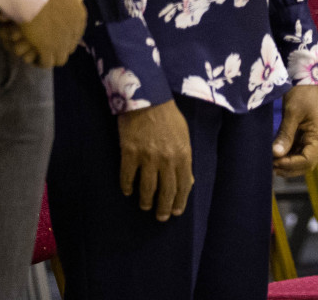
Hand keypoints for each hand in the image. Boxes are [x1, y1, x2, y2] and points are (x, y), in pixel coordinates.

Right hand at [11, 0, 87, 67]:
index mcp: (80, 17)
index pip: (76, 34)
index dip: (65, 36)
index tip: (54, 34)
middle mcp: (74, 32)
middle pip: (68, 48)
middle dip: (58, 47)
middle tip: (45, 44)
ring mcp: (61, 42)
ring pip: (59, 59)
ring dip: (50, 57)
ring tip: (38, 52)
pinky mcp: (46, 48)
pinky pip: (46, 63)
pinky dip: (40, 61)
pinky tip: (32, 56)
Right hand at [118, 100, 193, 220]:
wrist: (147, 99)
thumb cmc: (168, 116)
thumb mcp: (184, 136)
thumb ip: (185, 159)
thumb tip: (189, 181)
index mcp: (183, 154)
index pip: (184, 184)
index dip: (180, 201)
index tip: (176, 211)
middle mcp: (167, 159)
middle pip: (166, 191)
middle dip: (164, 208)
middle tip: (161, 217)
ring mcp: (147, 157)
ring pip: (147, 188)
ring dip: (146, 201)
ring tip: (145, 207)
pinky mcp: (129, 154)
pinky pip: (128, 177)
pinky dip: (127, 187)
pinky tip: (128, 191)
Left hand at [273, 84, 317, 175]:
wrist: (307, 76)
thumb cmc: (302, 92)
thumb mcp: (293, 112)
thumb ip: (286, 134)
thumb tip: (276, 154)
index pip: (308, 160)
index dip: (291, 164)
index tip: (274, 162)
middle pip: (307, 164)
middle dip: (289, 168)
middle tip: (270, 167)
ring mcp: (312, 137)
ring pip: (302, 159)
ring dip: (288, 164)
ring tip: (270, 163)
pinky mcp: (306, 134)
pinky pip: (298, 151)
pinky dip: (288, 156)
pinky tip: (275, 156)